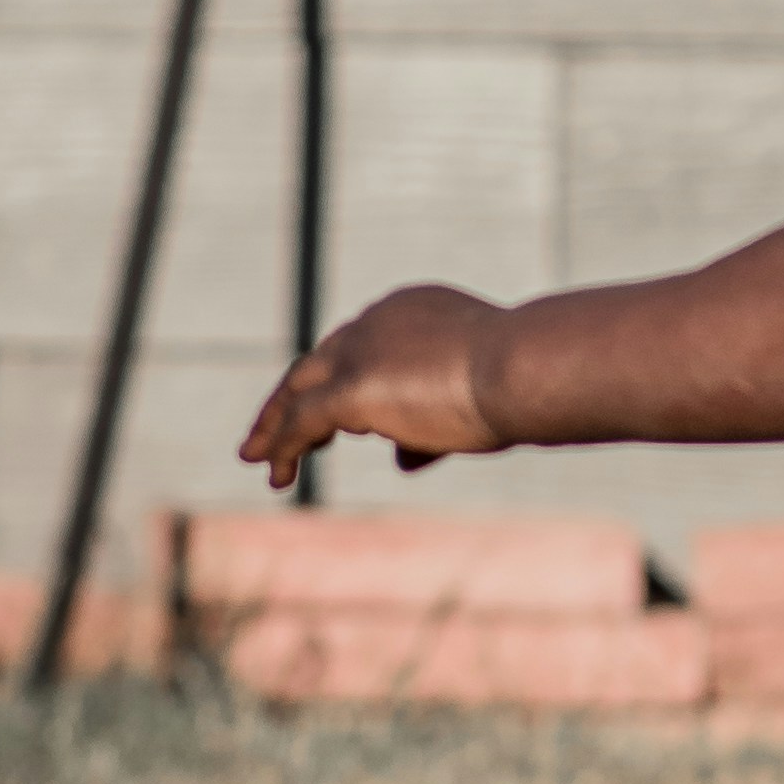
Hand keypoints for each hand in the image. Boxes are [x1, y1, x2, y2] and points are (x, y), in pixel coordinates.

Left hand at [239, 285, 509, 488]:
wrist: (527, 370)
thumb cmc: (522, 385)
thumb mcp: (473, 404)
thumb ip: (430, 427)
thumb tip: (401, 460)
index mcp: (412, 309)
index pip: (364, 347)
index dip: (343, 381)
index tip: (334, 422)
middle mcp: (378, 321)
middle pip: (319, 359)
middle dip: (292, 396)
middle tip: (270, 431)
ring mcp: (361, 350)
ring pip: (300, 385)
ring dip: (275, 423)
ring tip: (256, 456)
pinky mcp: (351, 386)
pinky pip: (301, 420)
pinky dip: (283, 445)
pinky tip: (277, 474)